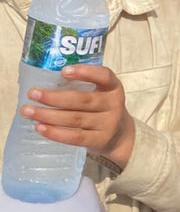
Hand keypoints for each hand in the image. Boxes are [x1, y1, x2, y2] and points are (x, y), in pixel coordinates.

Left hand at [19, 64, 134, 168]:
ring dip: (48, 115)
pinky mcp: (99, 140)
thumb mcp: (101, 93)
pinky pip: (75, 137)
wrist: (120, 135)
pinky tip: (40, 127)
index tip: (64, 71)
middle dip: (54, 97)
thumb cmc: (101, 108)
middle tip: (33, 93)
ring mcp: (108, 124)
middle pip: (83, 100)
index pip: (104, 76)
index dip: (86, 73)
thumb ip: (82, 86)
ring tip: (27, 111)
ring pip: (75, 119)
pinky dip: (55, 133)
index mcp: (113, 88)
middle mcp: (113, 105)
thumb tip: (44, 81)